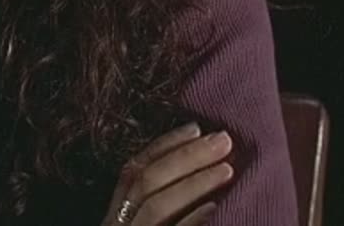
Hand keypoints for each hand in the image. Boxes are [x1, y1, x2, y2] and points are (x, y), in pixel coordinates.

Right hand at [98, 122, 234, 224]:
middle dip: (186, 156)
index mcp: (116, 217)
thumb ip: (166, 205)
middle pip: (146, 181)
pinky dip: (192, 220)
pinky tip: (215, 208)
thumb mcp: (150, 224)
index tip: (196, 127)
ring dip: (194, 183)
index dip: (164, 145)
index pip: (133, 170)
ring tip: (227, 169)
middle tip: (223, 140)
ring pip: (156, 205)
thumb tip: (205, 167)